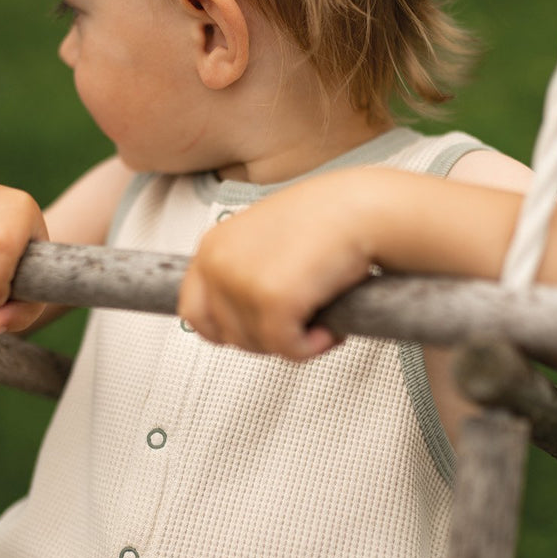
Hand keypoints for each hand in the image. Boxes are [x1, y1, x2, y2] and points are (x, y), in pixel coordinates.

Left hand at [178, 171, 377, 359]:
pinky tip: (329, 330)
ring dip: (292, 341)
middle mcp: (218, 262)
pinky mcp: (272, 300)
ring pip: (257, 344)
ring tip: (319, 316)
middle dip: (266, 336)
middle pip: (227, 334)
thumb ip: (244, 272)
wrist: (363, 208)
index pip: (194, 311)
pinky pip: (287, 349)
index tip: (253, 331)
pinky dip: (311, 348)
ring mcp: (241, 281)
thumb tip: (242, 317)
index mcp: (213, 246)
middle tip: (300, 322)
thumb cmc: (327, 220)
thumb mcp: (266, 240)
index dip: (225, 330)